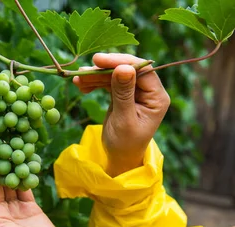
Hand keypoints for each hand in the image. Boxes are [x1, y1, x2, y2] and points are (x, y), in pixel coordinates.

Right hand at [73, 53, 170, 176]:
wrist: (119, 157)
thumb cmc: (125, 144)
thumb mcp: (124, 119)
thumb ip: (123, 94)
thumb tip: (124, 67)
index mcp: (157, 97)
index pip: (142, 70)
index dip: (121, 62)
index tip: (99, 61)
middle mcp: (149, 91)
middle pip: (127, 69)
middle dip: (105, 69)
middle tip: (83, 71)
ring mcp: (135, 91)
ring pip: (115, 74)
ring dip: (96, 76)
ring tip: (77, 80)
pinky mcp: (123, 94)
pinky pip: (108, 82)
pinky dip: (95, 83)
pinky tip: (81, 85)